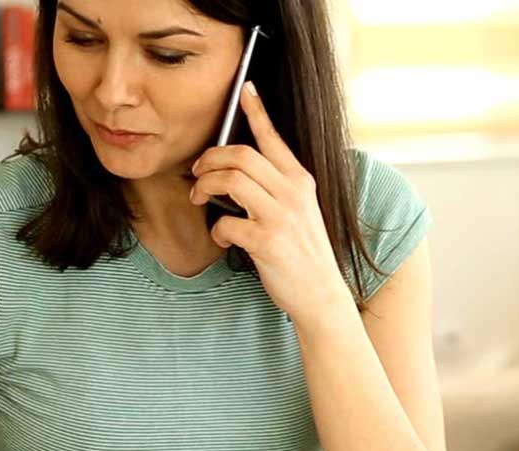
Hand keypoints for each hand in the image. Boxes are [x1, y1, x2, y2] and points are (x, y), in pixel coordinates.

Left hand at [189, 82, 350, 321]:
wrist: (321, 294)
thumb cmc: (303, 252)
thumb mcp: (300, 210)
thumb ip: (276, 187)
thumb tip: (236, 170)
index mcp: (300, 180)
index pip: (274, 138)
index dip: (257, 111)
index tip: (245, 89)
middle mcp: (292, 193)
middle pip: (241, 155)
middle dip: (210, 159)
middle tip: (197, 172)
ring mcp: (281, 217)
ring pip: (231, 181)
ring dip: (205, 186)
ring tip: (198, 198)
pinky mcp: (267, 242)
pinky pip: (226, 223)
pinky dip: (217, 230)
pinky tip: (223, 238)